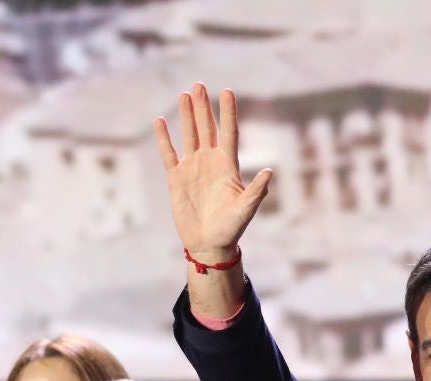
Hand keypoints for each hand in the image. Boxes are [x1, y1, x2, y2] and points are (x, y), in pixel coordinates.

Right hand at [152, 82, 272, 264]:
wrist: (209, 244)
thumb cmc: (231, 229)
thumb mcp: (246, 210)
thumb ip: (256, 191)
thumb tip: (270, 171)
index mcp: (228, 166)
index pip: (228, 132)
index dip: (228, 112)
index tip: (228, 91)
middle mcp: (210, 162)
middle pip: (207, 128)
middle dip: (203, 106)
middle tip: (198, 85)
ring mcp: (192, 168)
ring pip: (189, 135)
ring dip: (186, 115)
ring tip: (184, 94)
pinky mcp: (176, 178)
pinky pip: (169, 154)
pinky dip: (164, 139)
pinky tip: (161, 122)